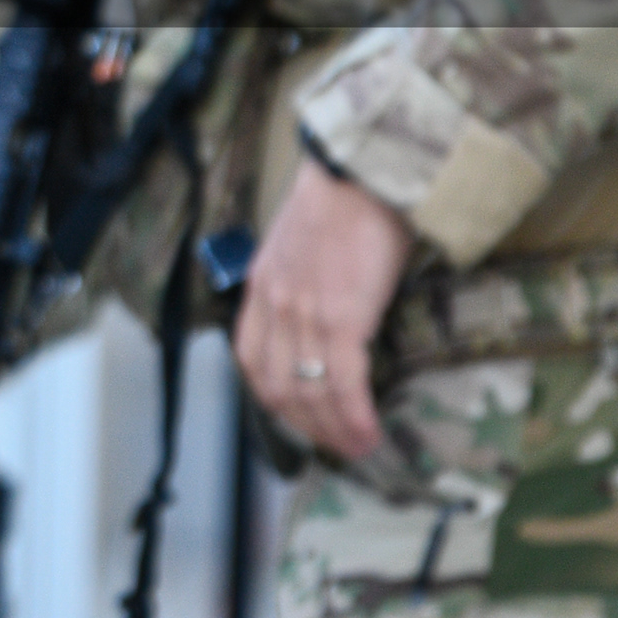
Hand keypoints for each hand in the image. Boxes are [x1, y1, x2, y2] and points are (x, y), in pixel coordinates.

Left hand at [235, 158, 415, 460]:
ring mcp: (304, 314)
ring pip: (309, 391)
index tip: (299, 417)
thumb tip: (327, 312)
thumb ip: (300, 280)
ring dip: (334, 430)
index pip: (250, 359)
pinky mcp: (341, 318)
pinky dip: (354, 416)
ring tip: (359, 447)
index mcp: (261, 286)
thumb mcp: (299, 243)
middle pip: (278, 386)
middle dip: (307, 425)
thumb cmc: (343, 199)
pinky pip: (343, 382)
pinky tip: (367, 432)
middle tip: (336, 446)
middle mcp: (274, 305)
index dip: (273, 397)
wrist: (360, 170)